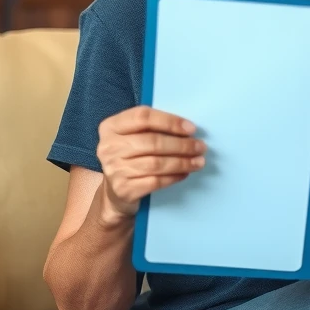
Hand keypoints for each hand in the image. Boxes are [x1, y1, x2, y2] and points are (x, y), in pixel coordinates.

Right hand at [95, 106, 205, 221]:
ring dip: (182, 162)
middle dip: (181, 145)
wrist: (116, 192)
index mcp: (111, 126)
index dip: (169, 121)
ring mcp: (114, 169)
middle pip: (152, 142)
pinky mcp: (123, 189)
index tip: (191, 128)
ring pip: (156, 163)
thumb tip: (187, 128)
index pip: (142, 117)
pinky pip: (155, 181)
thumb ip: (152, 128)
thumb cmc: (131, 157)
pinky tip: (185, 173)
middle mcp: (108, 147)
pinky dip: (174, 177)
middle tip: (200, 147)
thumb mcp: (134, 137)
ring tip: (199, 161)